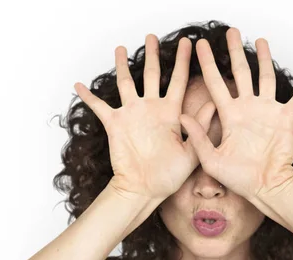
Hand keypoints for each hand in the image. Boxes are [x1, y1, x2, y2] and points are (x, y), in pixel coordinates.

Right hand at [74, 34, 214, 201]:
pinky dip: (88, 96)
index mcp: (170, 113)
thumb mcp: (192, 152)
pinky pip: (99, 106)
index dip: (183, 62)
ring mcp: (132, 115)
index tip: (189, 44)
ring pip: (126, 83)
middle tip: (151, 37)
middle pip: (152, 75)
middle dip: (153, 55)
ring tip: (120, 48)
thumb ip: (200, 128)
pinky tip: (78, 85)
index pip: (178, 81)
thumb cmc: (168, 176)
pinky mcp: (115, 124)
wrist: (144, 190)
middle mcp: (151, 109)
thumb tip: (214, 104)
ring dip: (122, 66)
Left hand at [178, 27, 292, 200]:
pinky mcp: (286, 119)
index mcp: (229, 116)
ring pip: (266, 78)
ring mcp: (268, 112)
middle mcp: (248, 109)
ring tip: (262, 41)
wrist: (265, 188)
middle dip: (236, 52)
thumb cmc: (239, 178)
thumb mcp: (211, 159)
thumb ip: (197, 136)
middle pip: (241, 73)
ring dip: (265, 59)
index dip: (208, 64)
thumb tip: (181, 115)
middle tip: (231, 32)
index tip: (200, 45)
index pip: (215, 83)